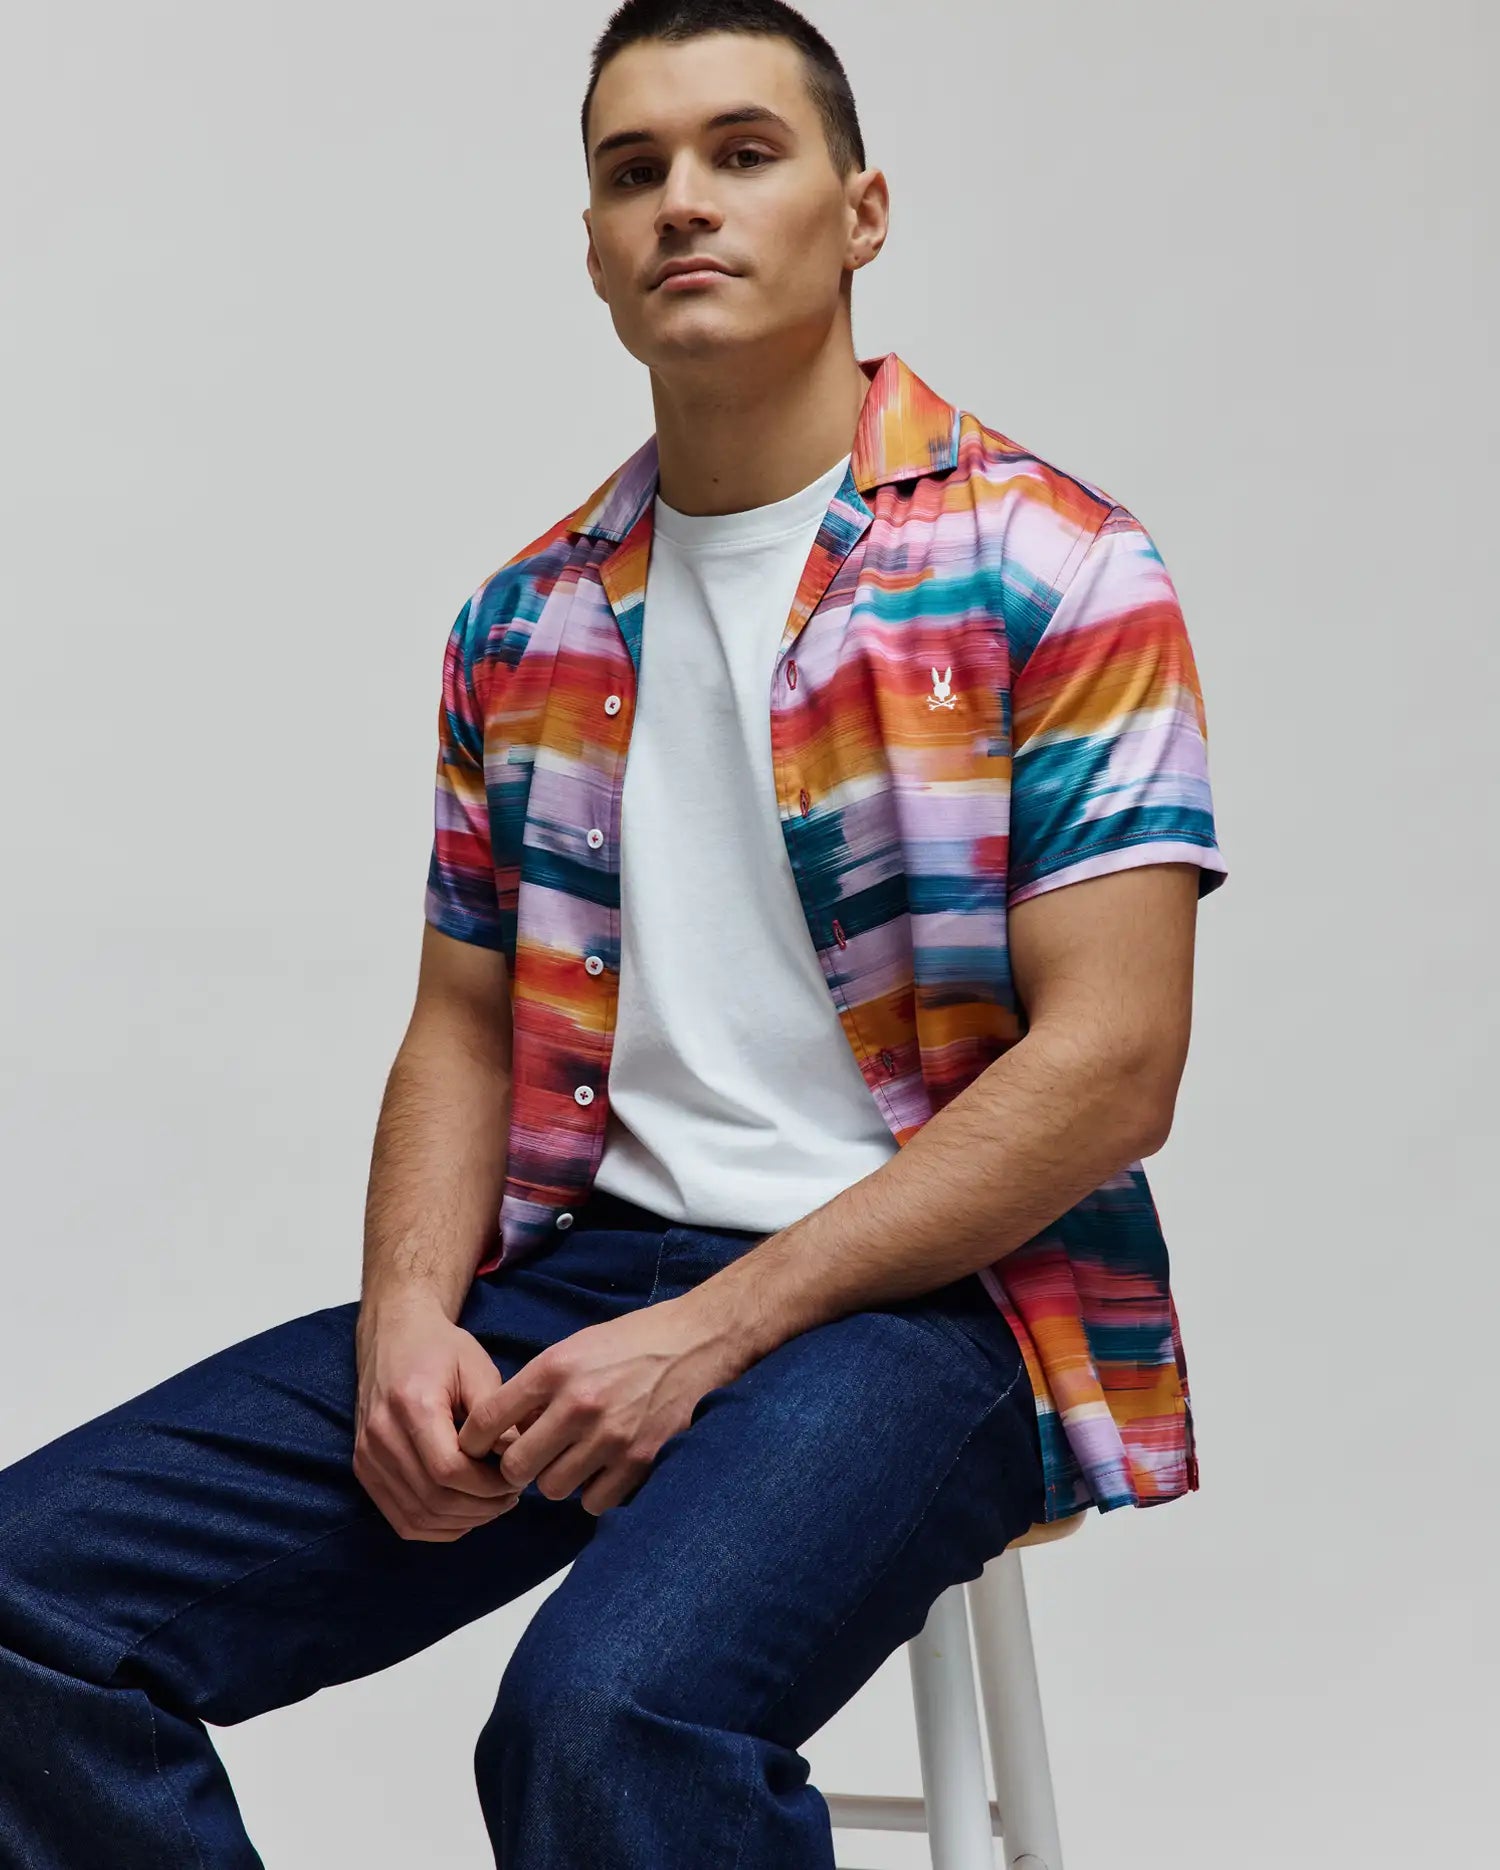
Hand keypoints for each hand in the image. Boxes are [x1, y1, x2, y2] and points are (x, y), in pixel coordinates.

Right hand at [353, 1290, 524, 1541]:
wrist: (394, 1336)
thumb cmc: (441, 1348)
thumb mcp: (477, 1368)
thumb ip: (496, 1416)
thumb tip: (516, 1460)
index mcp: (410, 1405)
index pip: (448, 1470)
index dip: (487, 1485)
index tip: (515, 1477)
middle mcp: (380, 1435)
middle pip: (433, 1499)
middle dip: (481, 1507)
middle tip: (511, 1495)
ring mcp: (367, 1456)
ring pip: (418, 1516)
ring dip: (462, 1521)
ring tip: (493, 1503)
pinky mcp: (364, 1469)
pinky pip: (401, 1519)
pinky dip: (437, 1527)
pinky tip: (465, 1512)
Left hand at [454, 1296, 744, 1516]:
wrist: (697, 1343)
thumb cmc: (632, 1342)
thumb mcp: (576, 1347)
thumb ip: (539, 1387)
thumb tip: (503, 1430)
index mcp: (555, 1368)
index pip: (488, 1419)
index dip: (474, 1441)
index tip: (477, 1450)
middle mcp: (578, 1403)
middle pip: (516, 1467)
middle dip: (517, 1469)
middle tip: (530, 1461)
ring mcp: (610, 1436)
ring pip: (553, 1489)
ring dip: (558, 1480)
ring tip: (574, 1460)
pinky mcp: (640, 1460)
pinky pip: (594, 1502)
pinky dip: (595, 1493)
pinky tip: (604, 1470)